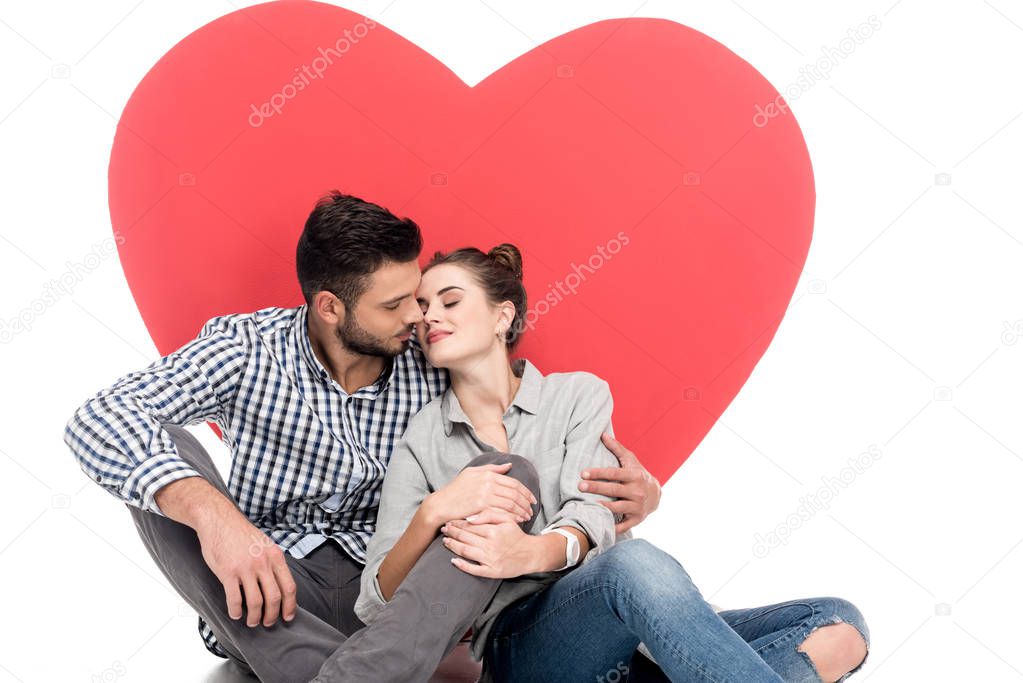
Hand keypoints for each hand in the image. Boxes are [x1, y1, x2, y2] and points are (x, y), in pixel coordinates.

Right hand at [194, 506, 297, 627]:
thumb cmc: (241, 534)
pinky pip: (235, 599)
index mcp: (275, 556)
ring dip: (254, 617)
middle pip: (274, 598)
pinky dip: (236, 611)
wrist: (219, 520)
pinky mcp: (228, 573)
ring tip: (252, 622)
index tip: (288, 616)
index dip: (290, 605)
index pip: (289, 587)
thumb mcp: (265, 544)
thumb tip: (279, 583)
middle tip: (268, 623)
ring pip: (256, 602)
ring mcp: (245, 568)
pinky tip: (235, 614)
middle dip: (272, 615)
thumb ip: (272, 562)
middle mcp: (263, 563)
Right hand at [423, 462, 536, 527]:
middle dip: (526, 503)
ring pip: (510, 503)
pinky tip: (516, 521)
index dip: (526, 492)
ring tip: (526, 517)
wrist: (441, 504)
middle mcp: (488, 482)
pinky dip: (512, 517)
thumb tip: (509, 465)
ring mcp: (484, 494)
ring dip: (521, 511)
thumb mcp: (472, 473)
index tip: (532, 500)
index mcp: (488, 474)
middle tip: (532, 510)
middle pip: (515, 493)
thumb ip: (492, 469)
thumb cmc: (456, 489)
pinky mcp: (481, 506)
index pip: (514, 483)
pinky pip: (502, 512)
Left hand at [441, 508, 537, 578]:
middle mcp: (490, 545)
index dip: (457, 524)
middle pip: (465, 538)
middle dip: (452, 533)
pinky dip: (462, 565)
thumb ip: (489, 514)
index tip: (448, 521)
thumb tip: (469, 518)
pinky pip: (473, 569)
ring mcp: (490, 559)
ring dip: (453, 546)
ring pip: (466, 551)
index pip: (469, 526)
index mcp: (493, 531)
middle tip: (443, 530)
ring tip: (445, 542)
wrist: (531, 554)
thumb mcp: (507, 519)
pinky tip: (453, 561)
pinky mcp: (491, 571)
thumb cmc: (517, 535)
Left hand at [579, 433, 661, 533]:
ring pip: (618, 507)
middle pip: (613, 490)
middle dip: (596, 488)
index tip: (583, 473)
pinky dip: (614, 527)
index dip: (598, 473)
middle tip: (580, 486)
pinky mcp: (637, 519)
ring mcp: (637, 506)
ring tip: (589, 504)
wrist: (656, 494)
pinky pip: (624, 525)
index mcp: (634, 476)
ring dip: (604, 507)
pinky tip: (602, 525)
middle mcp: (637, 491)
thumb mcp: (630, 460)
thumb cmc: (638, 474)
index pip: (614, 473)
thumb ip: (616, 448)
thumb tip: (602, 434)